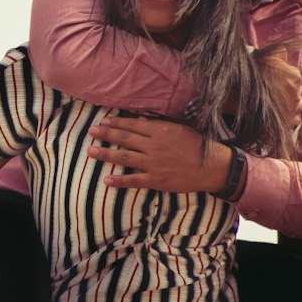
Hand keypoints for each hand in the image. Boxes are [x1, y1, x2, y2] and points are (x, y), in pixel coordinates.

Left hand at [87, 116, 231, 192]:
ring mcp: (153, 164)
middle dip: (105, 134)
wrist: (211, 167)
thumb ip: (160, 124)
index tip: (104, 121)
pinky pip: (133, 180)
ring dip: (105, 154)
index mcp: (160, 131)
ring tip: (90, 151)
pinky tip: (106, 180)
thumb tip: (142, 120)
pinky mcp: (156, 180)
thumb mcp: (180, 128)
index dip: (116, 123)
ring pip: (124, 157)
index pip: (133, 125)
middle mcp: (153, 146)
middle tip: (91, 131)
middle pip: (124, 138)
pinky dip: (119, 180)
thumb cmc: (198, 145)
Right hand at [255, 49, 301, 128]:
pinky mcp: (289, 121)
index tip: (273, 78)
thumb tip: (285, 53)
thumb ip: (280, 52)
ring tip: (278, 103)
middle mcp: (297, 91)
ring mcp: (294, 107)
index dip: (283, 76)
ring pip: (297, 104)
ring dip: (290, 103)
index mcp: (294, 75)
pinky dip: (290, 116)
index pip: (293, 74)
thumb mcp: (267, 55)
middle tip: (273, 91)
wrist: (242, 96)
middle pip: (296, 89)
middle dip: (287, 90)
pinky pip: (295, 119)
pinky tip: (281, 113)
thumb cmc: (254, 74)